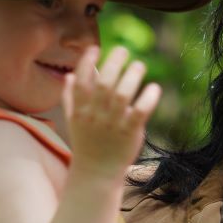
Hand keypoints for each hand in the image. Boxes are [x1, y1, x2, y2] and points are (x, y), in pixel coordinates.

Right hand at [62, 45, 159, 178]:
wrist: (96, 174)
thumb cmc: (87, 144)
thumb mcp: (73, 121)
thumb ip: (69, 98)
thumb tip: (69, 75)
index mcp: (80, 110)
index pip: (80, 81)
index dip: (86, 63)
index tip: (95, 48)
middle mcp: (95, 116)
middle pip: (103, 84)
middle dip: (113, 63)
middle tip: (123, 50)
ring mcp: (112, 125)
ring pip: (121, 95)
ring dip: (131, 76)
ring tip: (139, 65)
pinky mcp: (129, 133)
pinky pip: (140, 112)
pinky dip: (148, 99)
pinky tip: (154, 88)